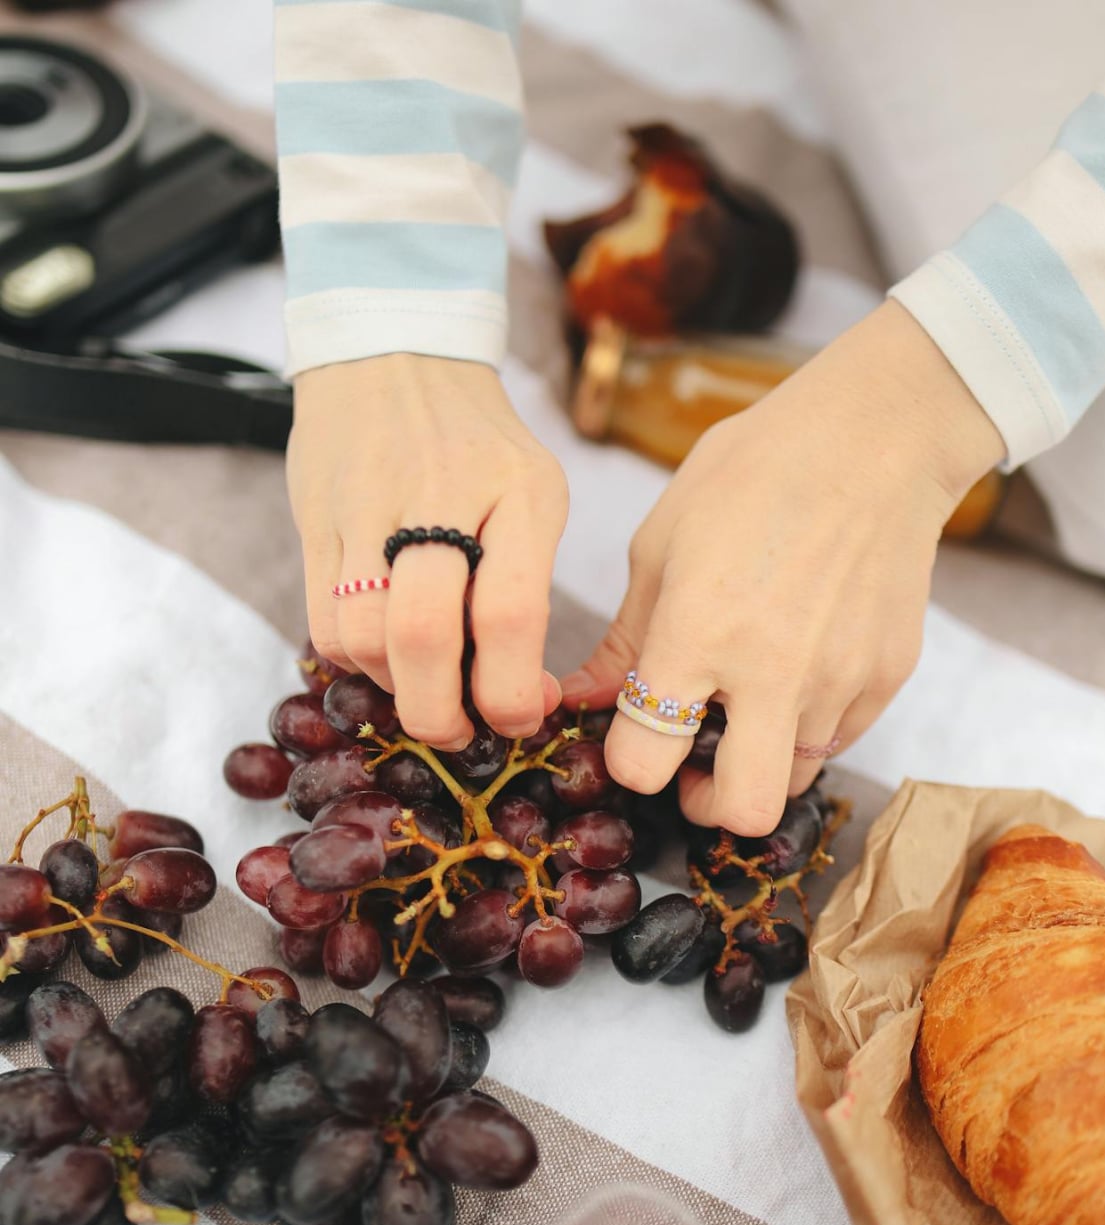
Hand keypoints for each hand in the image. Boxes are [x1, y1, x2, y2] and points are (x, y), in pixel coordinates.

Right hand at [287, 354, 567, 747]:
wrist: (392, 350)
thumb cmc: (477, 443)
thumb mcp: (530, 494)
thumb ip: (526, 587)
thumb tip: (522, 699)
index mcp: (517, 492)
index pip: (509, 612)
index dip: (511, 690)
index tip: (519, 720)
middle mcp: (439, 496)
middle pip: (422, 636)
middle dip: (439, 712)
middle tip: (458, 734)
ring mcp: (367, 506)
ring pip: (363, 638)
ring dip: (394, 687)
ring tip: (421, 683)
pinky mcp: (315, 520)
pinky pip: (324, 623)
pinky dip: (355, 661)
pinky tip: (382, 651)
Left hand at [560, 301, 1004, 834]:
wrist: (874, 439)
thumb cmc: (753, 473)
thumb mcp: (662, 544)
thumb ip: (625, 639)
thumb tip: (584, 699)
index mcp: (698, 635)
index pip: (645, 761)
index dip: (628, 761)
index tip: (633, 739)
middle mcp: (772, 673)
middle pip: (740, 810)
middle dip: (705, 803)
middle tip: (693, 766)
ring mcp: (839, 682)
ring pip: (793, 780)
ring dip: (759, 761)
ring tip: (748, 707)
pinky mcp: (888, 677)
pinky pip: (840, 739)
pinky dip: (809, 726)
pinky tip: (795, 672)